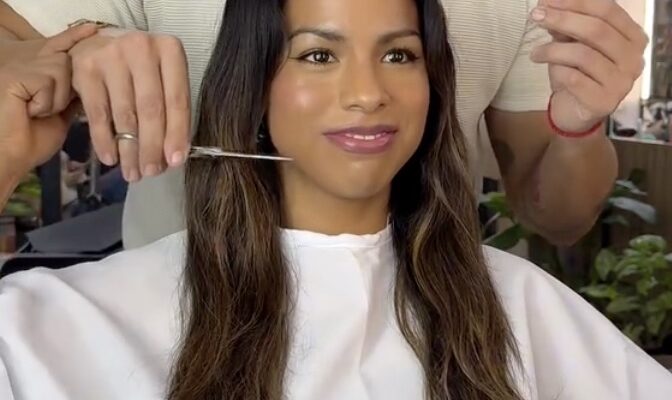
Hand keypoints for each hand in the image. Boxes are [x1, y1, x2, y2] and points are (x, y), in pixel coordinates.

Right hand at [0, 24, 96, 179]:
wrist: (11, 157)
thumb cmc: (32, 140)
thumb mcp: (61, 113)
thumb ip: (73, 94)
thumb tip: (91, 81)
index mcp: (36, 71)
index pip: (61, 48)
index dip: (76, 38)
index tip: (93, 29)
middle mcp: (25, 63)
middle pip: (68, 60)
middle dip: (68, 89)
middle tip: (48, 110)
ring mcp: (18, 67)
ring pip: (61, 70)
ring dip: (57, 99)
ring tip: (37, 112)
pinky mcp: (15, 75)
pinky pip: (48, 81)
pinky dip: (45, 102)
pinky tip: (29, 112)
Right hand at [68, 29, 190, 181]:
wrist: (100, 43)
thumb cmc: (141, 68)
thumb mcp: (163, 78)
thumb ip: (170, 110)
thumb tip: (172, 157)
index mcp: (170, 50)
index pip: (177, 99)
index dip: (177, 134)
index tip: (175, 161)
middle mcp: (141, 48)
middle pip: (150, 109)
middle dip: (152, 147)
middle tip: (151, 172)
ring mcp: (110, 56)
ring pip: (125, 115)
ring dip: (129, 150)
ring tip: (133, 172)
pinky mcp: (85, 69)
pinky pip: (98, 114)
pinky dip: (104, 141)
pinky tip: (111, 158)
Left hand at [529, 0, 648, 132]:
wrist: (574, 113)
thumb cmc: (577, 74)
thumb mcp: (571, 45)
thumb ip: (564, 26)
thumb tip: (547, 3)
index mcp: (632, 37)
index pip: (608, 10)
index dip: (576, 2)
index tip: (547, 1)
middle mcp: (633, 59)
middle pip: (597, 30)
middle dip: (563, 19)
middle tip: (536, 16)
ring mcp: (621, 83)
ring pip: (583, 55)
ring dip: (553, 50)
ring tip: (535, 52)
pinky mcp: (604, 102)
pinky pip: (574, 79)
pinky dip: (556, 70)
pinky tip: (547, 68)